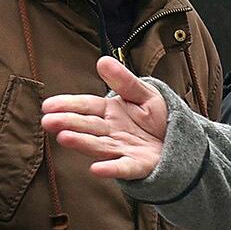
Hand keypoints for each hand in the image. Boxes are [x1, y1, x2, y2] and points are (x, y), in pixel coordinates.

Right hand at [42, 56, 169, 180]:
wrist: (182, 140)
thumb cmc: (159, 117)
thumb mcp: (144, 94)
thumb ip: (124, 80)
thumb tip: (102, 60)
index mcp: (111, 112)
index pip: (86, 106)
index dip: (68, 105)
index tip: (48, 106)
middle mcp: (112, 132)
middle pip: (88, 126)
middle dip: (68, 123)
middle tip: (48, 122)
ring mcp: (123, 149)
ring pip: (99, 145)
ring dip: (82, 143)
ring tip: (64, 138)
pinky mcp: (139, 166)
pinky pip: (123, 167)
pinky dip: (111, 168)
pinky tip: (96, 169)